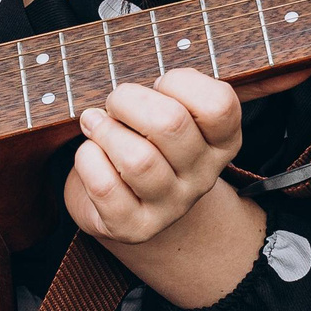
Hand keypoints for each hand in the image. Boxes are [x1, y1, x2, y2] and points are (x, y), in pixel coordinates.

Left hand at [64, 72, 263, 308]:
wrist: (124, 203)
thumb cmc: (144, 141)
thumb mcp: (167, 110)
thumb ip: (166, 91)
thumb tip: (134, 82)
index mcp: (221, 142)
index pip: (218, 105)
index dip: (180, 82)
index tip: (160, 85)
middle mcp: (203, 177)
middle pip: (171, 124)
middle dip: (128, 100)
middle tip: (115, 102)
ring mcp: (170, 206)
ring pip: (137, 160)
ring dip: (106, 132)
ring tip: (95, 124)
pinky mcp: (134, 227)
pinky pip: (105, 186)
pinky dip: (88, 160)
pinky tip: (89, 152)